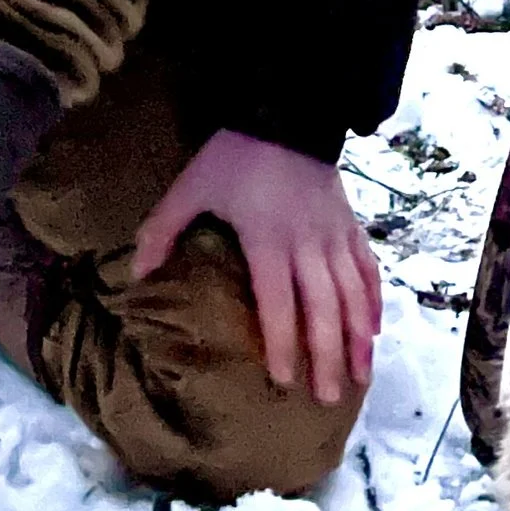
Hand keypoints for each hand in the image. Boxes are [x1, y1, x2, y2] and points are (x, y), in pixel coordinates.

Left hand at [129, 129, 381, 405]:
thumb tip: (135, 276)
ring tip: (360, 377)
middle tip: (327, 398)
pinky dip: (373, 300)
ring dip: (357, 338)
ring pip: (353, 294)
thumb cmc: (236, 156)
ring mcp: (335, 236)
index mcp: (269, 241)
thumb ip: (163, 231)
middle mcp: (308, 245)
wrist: (287, 113)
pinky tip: (374, 330)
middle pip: (323, 309)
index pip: (278, 302)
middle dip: (326, 355)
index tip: (283, 379)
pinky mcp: (350, 225)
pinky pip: (367, 268)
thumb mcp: (191, 188)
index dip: (280, 341)